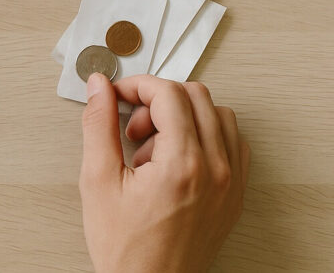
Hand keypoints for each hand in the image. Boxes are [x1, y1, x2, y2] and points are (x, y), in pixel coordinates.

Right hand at [79, 74, 248, 272]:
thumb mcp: (98, 181)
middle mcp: (215, 169)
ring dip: (183, 117)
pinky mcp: (235, 194)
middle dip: (157, 100)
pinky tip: (176, 157)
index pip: (168, 94)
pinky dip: (205, 136)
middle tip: (132, 127)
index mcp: (182, 164)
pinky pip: (232, 143)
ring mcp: (231, 183)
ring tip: (153, 146)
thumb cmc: (126, 248)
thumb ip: (98, 125)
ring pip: (219, 115)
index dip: (137, 86)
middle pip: (196, 96)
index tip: (117, 96)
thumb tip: (100, 87)